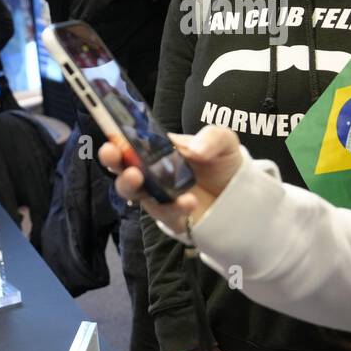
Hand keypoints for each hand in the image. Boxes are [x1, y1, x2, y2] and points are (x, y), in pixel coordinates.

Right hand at [98, 126, 243, 232]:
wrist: (240, 195)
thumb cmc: (222, 163)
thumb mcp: (223, 141)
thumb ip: (212, 138)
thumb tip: (194, 150)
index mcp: (157, 149)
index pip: (130, 142)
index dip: (116, 138)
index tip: (110, 134)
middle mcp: (151, 172)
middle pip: (122, 167)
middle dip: (112, 160)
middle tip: (110, 153)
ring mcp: (157, 195)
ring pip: (133, 192)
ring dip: (129, 184)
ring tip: (135, 176)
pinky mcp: (169, 216)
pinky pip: (164, 213)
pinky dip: (173, 207)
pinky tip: (188, 201)